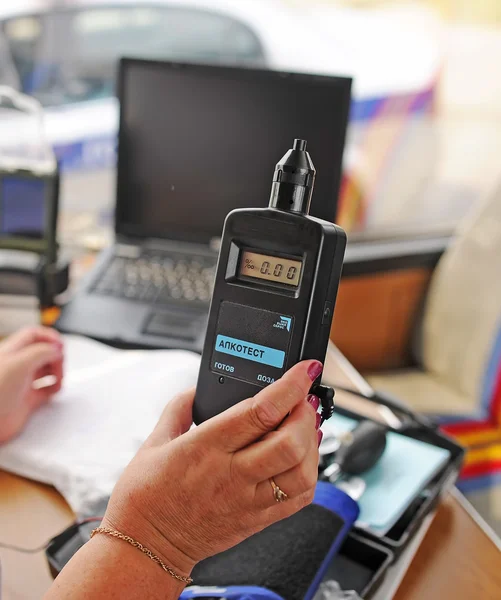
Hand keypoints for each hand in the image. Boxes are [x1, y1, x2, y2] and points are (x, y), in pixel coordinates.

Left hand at [0, 327, 63, 442]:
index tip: (60, 346)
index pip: (34, 335)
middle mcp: (17, 366)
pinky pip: (46, 390)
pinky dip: (54, 389)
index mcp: (12, 352)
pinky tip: (53, 390)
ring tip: (58, 379)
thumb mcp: (19, 364)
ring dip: (57, 372)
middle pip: (43, 352)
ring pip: (46, 370)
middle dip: (56, 356)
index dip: (49, 337)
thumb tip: (57, 350)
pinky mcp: (27, 399)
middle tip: (59, 364)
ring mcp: (22, 382)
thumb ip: (41, 352)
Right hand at [102, 360, 322, 577]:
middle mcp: (231, 474)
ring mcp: (247, 501)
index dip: (290, 387)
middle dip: (306, 413)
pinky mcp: (256, 520)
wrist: (144, 546)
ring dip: (312, 444)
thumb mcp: (154, 441)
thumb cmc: (146, 495)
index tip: (304, 370)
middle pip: (290, 442)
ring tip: (306, 427)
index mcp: (205, 447)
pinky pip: (299, 499)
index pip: (260, 411)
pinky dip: (310, 473)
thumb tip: (198, 389)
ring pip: (301, 473)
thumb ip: (179, 408)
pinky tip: (303, 458)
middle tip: (304, 399)